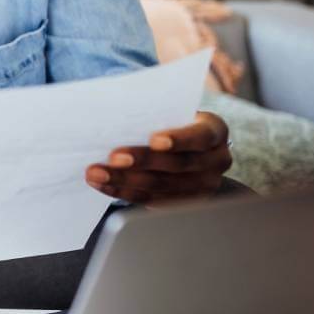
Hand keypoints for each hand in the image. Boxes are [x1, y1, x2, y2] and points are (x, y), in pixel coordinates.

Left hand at [86, 112, 231, 205]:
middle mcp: (216, 161)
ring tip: (96, 174)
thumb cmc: (174, 121)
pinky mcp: (184, 202)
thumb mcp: (174, 112)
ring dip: (125, 181)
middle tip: (112, 158)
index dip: (178, 139)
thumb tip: (115, 113)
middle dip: (142, 161)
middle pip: (177, 164)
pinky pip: (152, 200)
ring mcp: (203, 185)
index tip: (154, 139)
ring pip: (161, 186)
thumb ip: (156, 114)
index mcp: (215, 132)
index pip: (199, 136)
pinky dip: (125, 193)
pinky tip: (104, 186)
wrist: (190, 145)